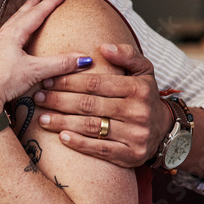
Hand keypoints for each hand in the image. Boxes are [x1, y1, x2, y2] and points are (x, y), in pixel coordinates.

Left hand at [0, 0, 91, 120]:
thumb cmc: (0, 82)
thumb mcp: (34, 71)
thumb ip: (59, 64)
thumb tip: (83, 59)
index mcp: (12, 36)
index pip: (35, 15)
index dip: (49, 4)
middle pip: (17, 17)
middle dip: (29, 6)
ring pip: (5, 29)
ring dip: (16, 20)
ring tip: (21, 16)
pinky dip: (5, 37)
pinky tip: (4, 43)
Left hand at [34, 43, 169, 167]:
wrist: (165, 130)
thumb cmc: (145, 96)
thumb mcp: (144, 71)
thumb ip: (126, 55)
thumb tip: (104, 47)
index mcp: (138, 89)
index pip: (96, 84)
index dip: (69, 81)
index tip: (48, 79)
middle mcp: (138, 112)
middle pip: (90, 105)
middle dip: (59, 100)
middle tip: (38, 96)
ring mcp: (135, 136)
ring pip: (92, 127)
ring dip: (63, 122)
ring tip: (42, 117)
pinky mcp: (131, 156)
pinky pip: (100, 150)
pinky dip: (79, 143)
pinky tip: (61, 137)